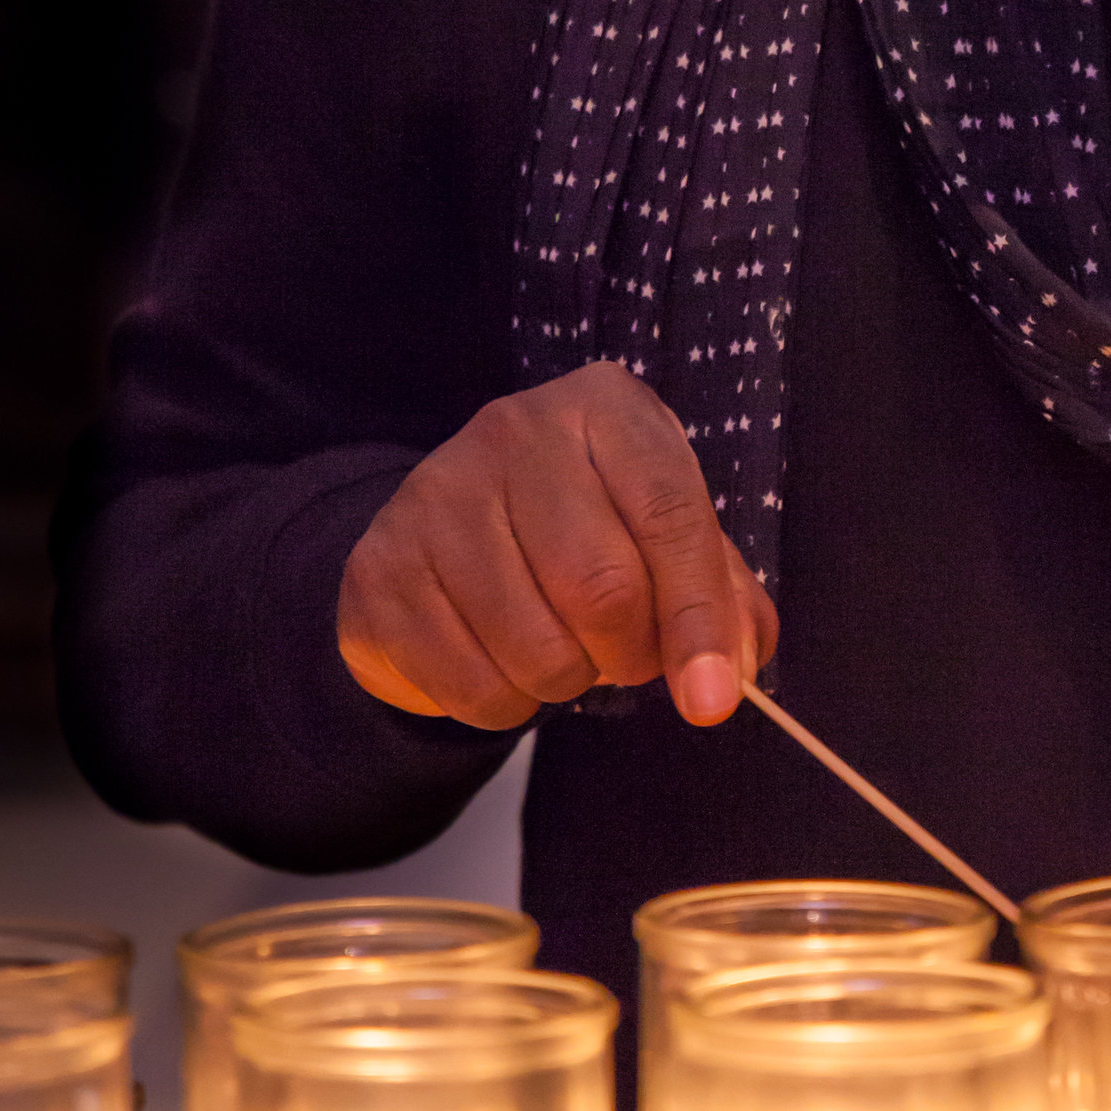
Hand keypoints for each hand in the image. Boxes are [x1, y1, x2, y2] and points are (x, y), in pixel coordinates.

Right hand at [338, 361, 777, 732]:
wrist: (449, 529)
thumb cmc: (584, 526)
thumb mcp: (661, 533)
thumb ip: (717, 595)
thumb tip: (732, 669)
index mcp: (601, 407)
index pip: (669, 516)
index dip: (698, 618)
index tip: (713, 700)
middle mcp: (513, 431)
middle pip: (602, 589)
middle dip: (629, 655)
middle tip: (625, 656)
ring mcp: (434, 495)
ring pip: (536, 649)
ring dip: (565, 682)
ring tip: (558, 646)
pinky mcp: (379, 568)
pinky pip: (470, 686)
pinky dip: (504, 703)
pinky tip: (499, 659)